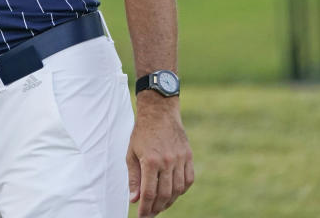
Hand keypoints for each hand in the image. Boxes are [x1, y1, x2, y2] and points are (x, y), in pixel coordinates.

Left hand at [127, 95, 193, 216]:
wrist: (159, 113)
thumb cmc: (142, 133)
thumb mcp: (131, 153)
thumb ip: (133, 178)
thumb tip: (134, 199)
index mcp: (150, 161)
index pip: (149, 193)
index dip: (145, 208)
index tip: (141, 216)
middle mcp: (167, 162)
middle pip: (165, 194)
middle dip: (157, 208)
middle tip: (150, 214)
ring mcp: (180, 159)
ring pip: (178, 189)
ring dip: (169, 201)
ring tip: (160, 206)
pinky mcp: (188, 156)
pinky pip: (188, 180)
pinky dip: (181, 190)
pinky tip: (173, 193)